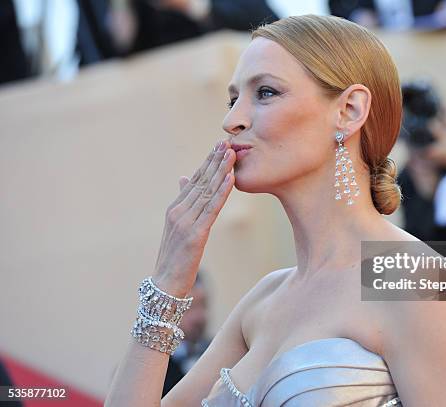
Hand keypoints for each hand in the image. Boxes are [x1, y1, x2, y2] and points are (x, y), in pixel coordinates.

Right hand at [153, 140, 234, 296]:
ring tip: (231, 154)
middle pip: (201, 181)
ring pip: (207, 191)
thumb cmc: (175, 258)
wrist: (166, 284)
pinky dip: (222, 192)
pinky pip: (211, 209)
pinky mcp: (195, 234)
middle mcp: (178, 211)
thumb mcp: (177, 227)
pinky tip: (230, 179)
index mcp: (175, 208)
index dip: (207, 162)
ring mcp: (185, 222)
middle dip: (215, 160)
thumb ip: (182, 202)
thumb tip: (183, 177)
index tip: (218, 145)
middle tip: (227, 141)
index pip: (194, 180)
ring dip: (221, 171)